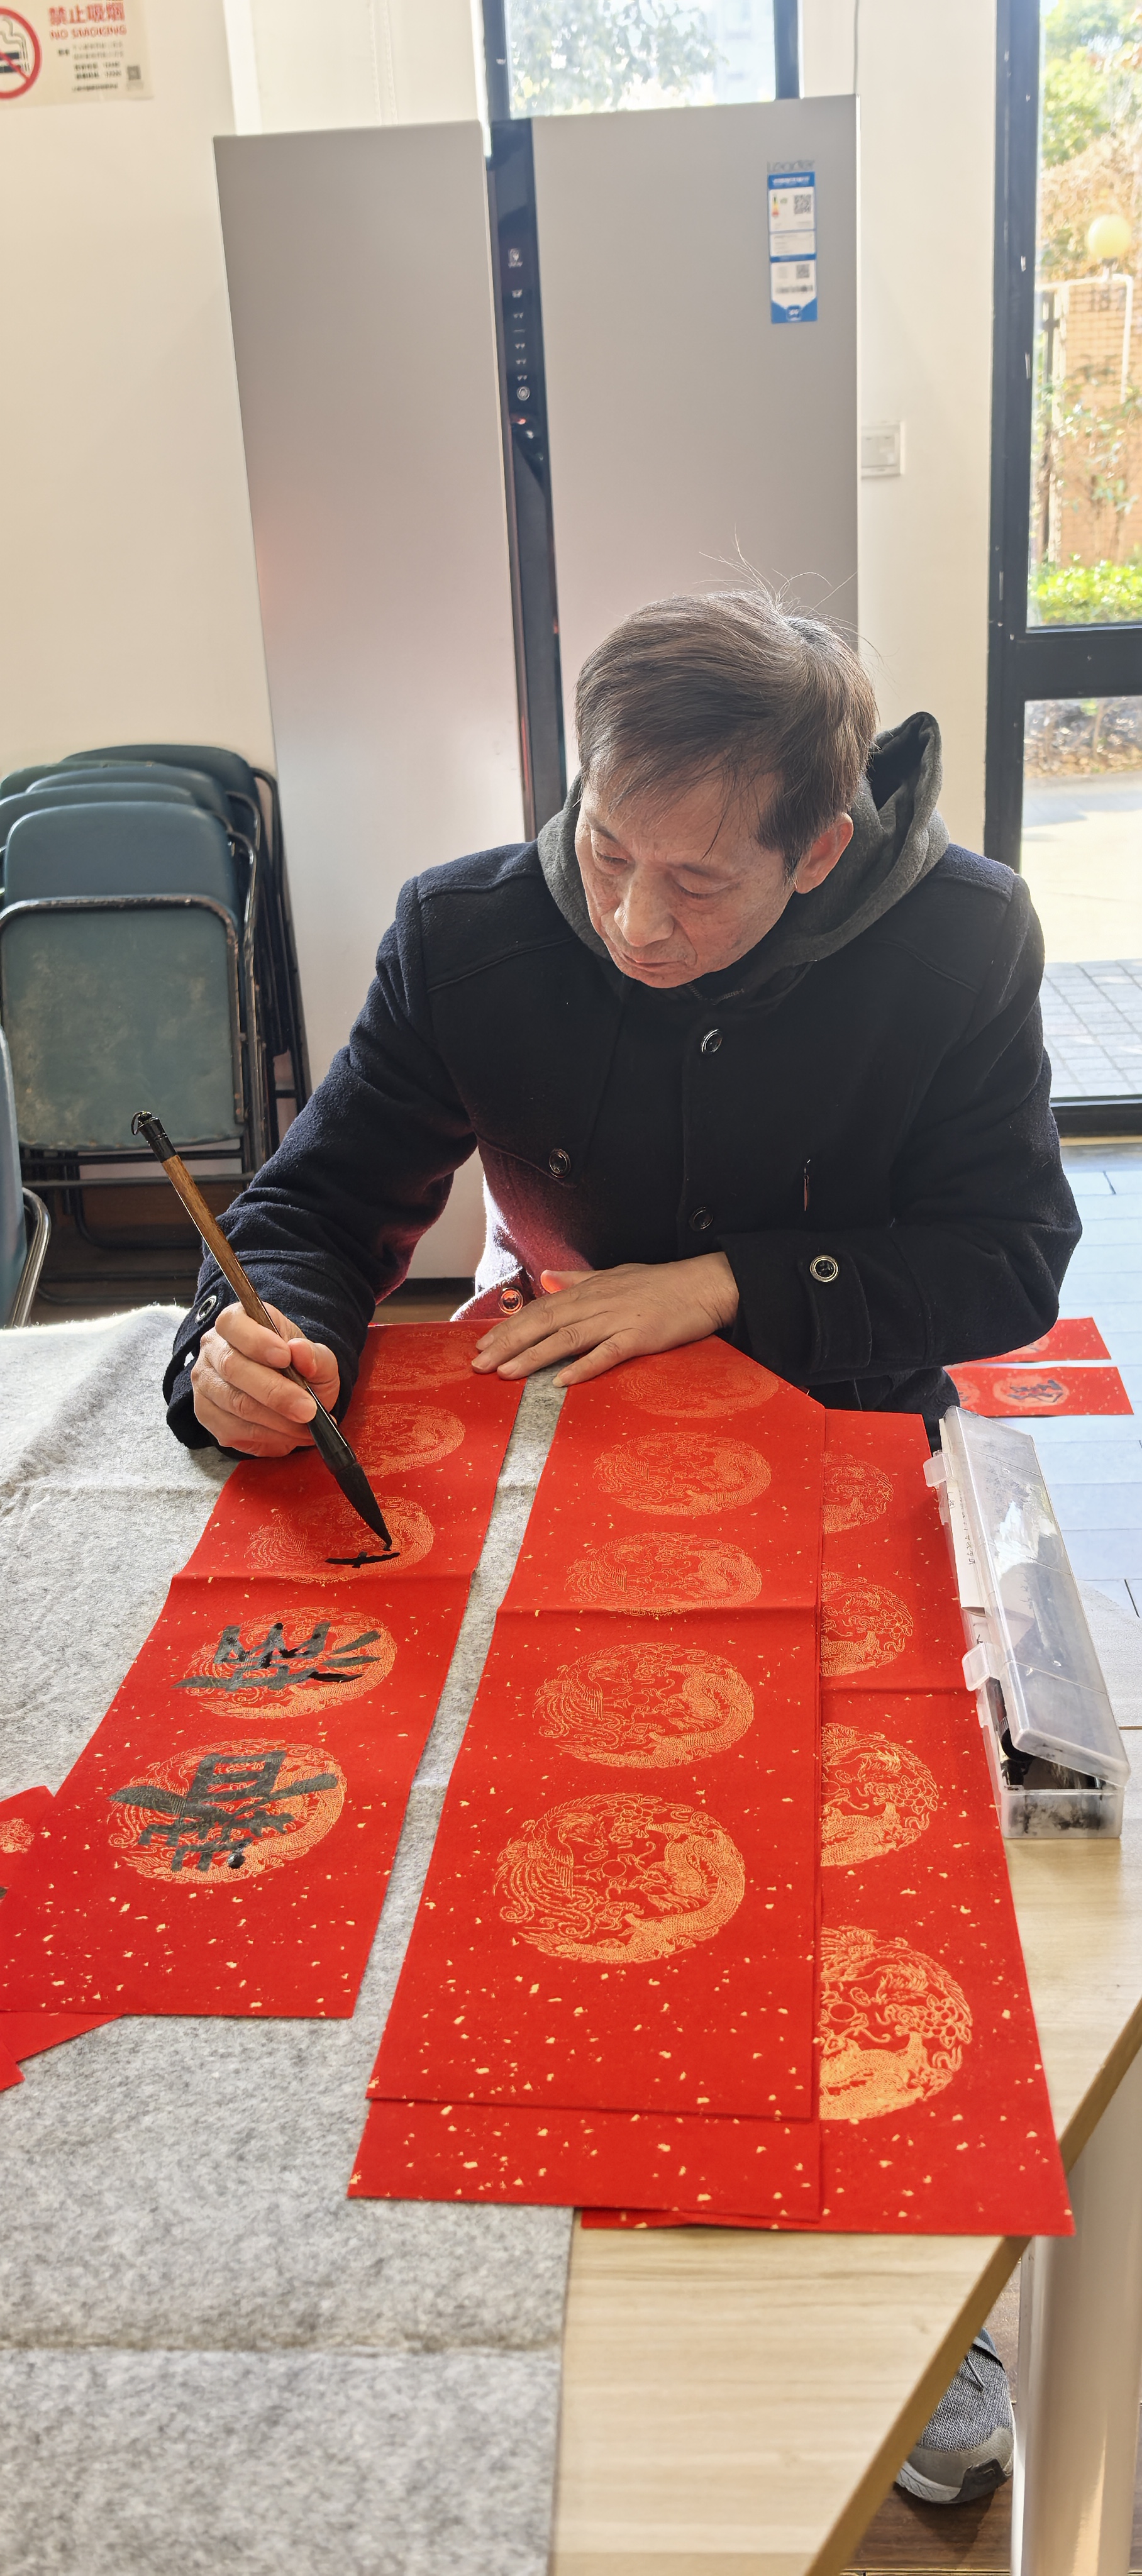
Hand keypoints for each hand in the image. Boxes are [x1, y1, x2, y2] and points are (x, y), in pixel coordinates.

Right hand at [190, 1302, 340, 1455]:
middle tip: (308, 1409)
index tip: (285, 1357)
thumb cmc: (298, 1368)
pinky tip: (287, 1435)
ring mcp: (205, 1382)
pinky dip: (265, 1436)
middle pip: (233, 1368)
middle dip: (275, 1393)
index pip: (234, 1324)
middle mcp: (213, 1348)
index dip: (257, 1341)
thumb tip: (301, 1351)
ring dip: (275, 1420)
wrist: (286, 1392)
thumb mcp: (316, 1358)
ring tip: (306, 1427)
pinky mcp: (206, 1413)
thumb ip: (314, 1356)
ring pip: (234, 1403)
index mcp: (236, 1321)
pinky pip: (232, 1429)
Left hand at [471, 1254, 738, 1387]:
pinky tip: (560, 1380)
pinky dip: (582, 1366)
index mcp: (589, 1289)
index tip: (482, 1343)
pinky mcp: (639, 1337)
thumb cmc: (661, 1283)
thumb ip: (579, 1279)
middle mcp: (597, 1302)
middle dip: (508, 1343)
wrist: (705, 1284)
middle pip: (544, 1323)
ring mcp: (617, 1319)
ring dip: (533, 1356)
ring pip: (566, 1338)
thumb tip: (547, 1278)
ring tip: (506, 1373)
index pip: (539, 1308)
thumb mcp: (615, 1275)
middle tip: (479, 1364)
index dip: (509, 1326)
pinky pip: (606, 1353)